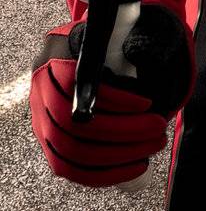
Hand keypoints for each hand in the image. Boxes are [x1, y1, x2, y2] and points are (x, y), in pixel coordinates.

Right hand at [30, 4, 194, 187]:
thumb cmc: (101, 47)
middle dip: (125, 131)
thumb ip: (127, 45)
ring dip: (121, 154)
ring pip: (74, 151)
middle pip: (76, 124)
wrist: (72, 58)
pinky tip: (137, 166)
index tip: (147, 102)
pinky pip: (71, 169)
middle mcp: (41, 93)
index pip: (77, 84)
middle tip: (159, 128)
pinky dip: (106, 173)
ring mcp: (40, 122)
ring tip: (155, 144)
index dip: (113, 99)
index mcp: (54, 60)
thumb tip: (145, 60)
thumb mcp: (111, 36)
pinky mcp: (48, 146)